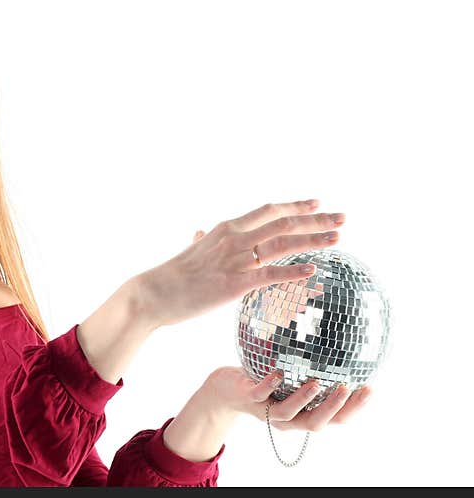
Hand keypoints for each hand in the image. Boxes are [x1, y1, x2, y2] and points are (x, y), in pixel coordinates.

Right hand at [133, 198, 344, 327]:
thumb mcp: (191, 250)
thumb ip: (201, 240)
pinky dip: (294, 271)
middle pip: (284, 223)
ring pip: (283, 244)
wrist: (155, 292)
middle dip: (317, 220)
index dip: (296, 206)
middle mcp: (235, 238)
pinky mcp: (234, 284)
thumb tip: (199, 232)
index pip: (269, 211)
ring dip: (314, 240)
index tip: (318, 205)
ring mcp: (236, 260)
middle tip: (343, 218)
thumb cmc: (173, 274)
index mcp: (227, 228)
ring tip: (338, 239)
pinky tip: (314, 270)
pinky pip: (270, 274)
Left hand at [201, 366, 371, 430]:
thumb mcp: (292, 375)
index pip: (335, 418)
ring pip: (287, 412)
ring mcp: (266, 410)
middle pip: (315, 423)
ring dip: (304, 399)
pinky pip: (259, 394)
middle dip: (333, 408)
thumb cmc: (265, 380)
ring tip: (318, 383)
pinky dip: (269, 385)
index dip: (354, 409)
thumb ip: (312, 367)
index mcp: (303, 414)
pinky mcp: (248, 398)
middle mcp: (287, 418)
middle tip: (348, 388)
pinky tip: (278, 372)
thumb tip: (339, 336)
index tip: (371, 389)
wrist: (226, 388)